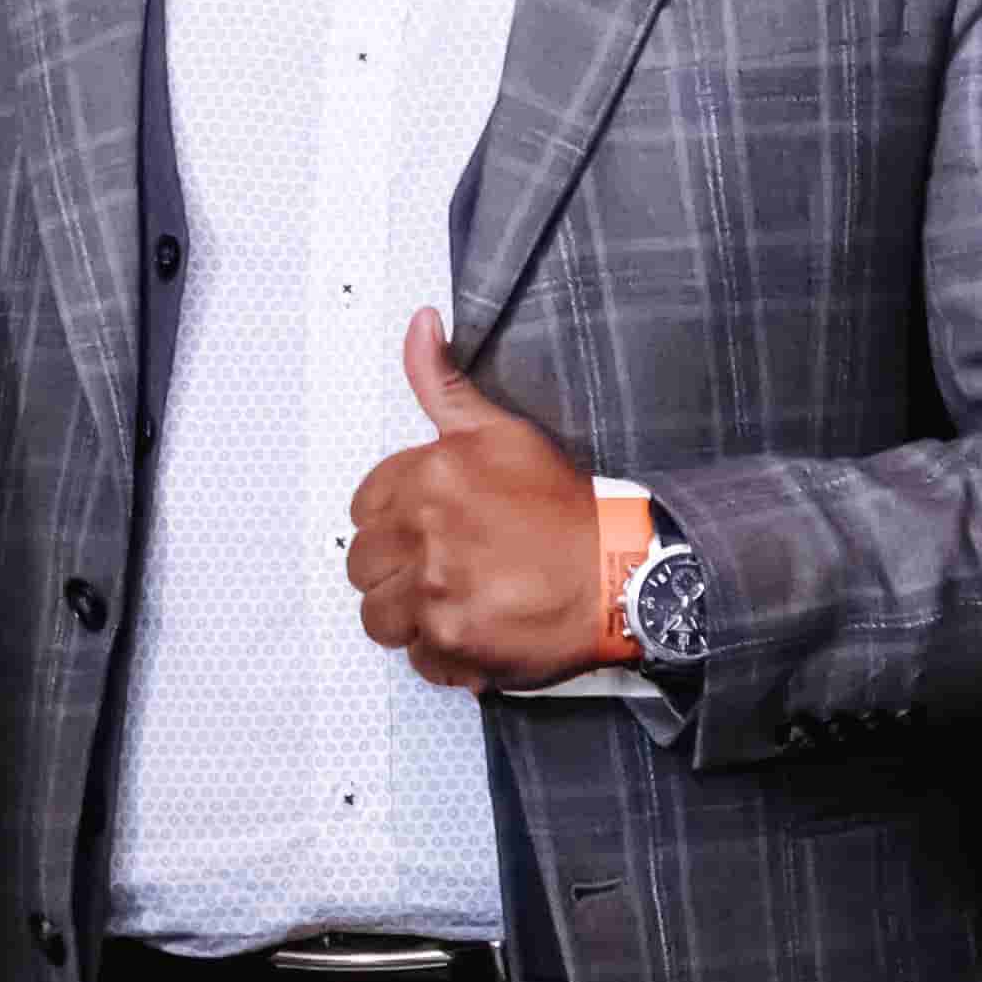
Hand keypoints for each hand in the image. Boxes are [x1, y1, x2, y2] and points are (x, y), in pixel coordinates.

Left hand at [344, 312, 607, 688]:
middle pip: (363, 566)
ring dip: (412, 615)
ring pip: (379, 617)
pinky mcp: (452, 641)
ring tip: (458, 600)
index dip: (395, 521)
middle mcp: (425, 532)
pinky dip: (442, 652)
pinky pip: (417, 658)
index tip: (427, 528)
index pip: (363, 508)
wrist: (618, 571)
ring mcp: (436, 591)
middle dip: (398, 570)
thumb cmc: (565, 507)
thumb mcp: (501, 431)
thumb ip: (442, 382)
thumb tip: (420, 324)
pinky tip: (476, 628)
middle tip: (446, 567)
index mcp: (429, 477)